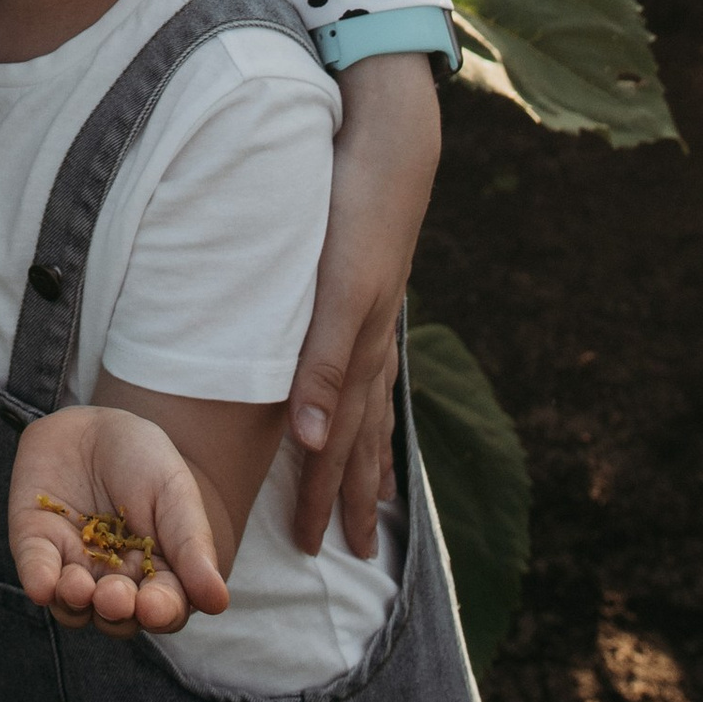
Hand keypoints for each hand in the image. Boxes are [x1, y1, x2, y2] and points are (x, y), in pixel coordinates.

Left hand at [7, 408, 229, 639]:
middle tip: (115, 596)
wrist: (91, 423)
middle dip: (116, 610)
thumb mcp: (174, 491)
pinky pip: (36, 573)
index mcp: (157, 574)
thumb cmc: (144, 461)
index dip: (159, 612)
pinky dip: (39, 581)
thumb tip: (219, 601)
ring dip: (75, 603)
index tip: (155, 607)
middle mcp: (115, 581)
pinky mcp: (36, 548)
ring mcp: (74, 568)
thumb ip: (192, 544)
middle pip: (117, 617)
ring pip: (73, 607)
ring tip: (78, 585)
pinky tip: (43, 584)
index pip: (163, 608)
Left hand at [287, 49, 440, 558]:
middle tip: (352, 551)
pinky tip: (373, 410)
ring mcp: (379, 322)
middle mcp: (371, 347)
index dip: (323, 496)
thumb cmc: (355, 218)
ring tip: (376, 501)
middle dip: (352, 495)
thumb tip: (310, 444)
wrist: (392, 151)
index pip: (336, 446)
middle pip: (362, 439)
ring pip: (375, 410)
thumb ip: (321, 367)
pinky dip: (376, 408)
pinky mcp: (374, 294)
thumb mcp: (335, 293)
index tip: (312, 547)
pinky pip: (377, 372)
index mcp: (355, 355)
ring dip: (371, 460)